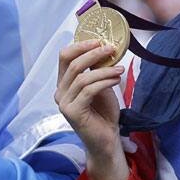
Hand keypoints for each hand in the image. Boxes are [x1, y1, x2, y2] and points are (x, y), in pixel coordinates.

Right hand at [56, 40, 128, 179]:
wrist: (107, 139)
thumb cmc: (104, 112)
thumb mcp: (101, 85)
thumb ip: (97, 69)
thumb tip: (104, 47)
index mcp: (64, 83)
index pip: (64, 57)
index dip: (80, 45)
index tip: (99, 40)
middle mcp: (60, 92)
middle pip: (71, 63)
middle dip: (93, 53)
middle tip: (111, 48)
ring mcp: (64, 103)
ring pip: (82, 77)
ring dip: (104, 69)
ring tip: (120, 68)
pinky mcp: (72, 112)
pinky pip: (89, 90)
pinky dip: (104, 81)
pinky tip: (117, 79)